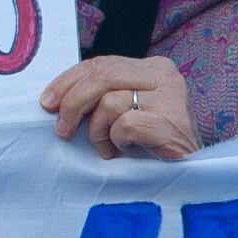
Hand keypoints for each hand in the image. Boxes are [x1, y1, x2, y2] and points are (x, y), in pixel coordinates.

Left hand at [45, 54, 199, 158]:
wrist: (190, 173)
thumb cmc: (152, 144)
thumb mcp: (126, 110)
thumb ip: (103, 95)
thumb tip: (56, 99)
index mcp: (152, 67)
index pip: (101, 64)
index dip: (68, 81)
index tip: (48, 102)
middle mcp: (164, 75)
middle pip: (101, 76)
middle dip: (73, 103)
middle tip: (63, 129)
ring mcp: (171, 97)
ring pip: (109, 102)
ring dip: (99, 132)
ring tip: (109, 148)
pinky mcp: (171, 121)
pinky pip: (124, 125)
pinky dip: (117, 141)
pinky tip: (126, 150)